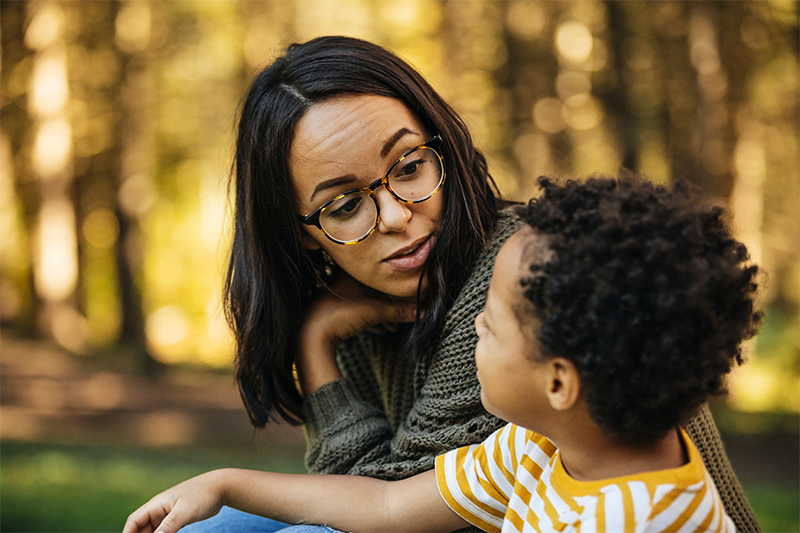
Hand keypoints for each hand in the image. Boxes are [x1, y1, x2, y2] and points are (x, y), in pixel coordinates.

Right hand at [122, 472, 225, 532]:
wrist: (221, 487)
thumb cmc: (202, 495)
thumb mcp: (184, 511)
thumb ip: (169, 526)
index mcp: (156, 504)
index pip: (134, 521)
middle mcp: (159, 509)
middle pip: (141, 528)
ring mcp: (168, 514)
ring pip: (153, 531)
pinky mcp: (178, 519)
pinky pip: (164, 532)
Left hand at [297, 272, 415, 395]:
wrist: (311, 336)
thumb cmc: (340, 316)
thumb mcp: (375, 312)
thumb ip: (400, 311)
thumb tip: (425, 312)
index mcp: (353, 270)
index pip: (382, 277)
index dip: (397, 291)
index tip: (409, 302)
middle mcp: (345, 278)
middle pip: (376, 291)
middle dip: (390, 307)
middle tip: (402, 319)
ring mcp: (339, 293)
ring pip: (368, 302)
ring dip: (382, 316)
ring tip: (392, 329)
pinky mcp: (335, 307)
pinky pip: (358, 310)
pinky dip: (370, 319)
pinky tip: (379, 331)